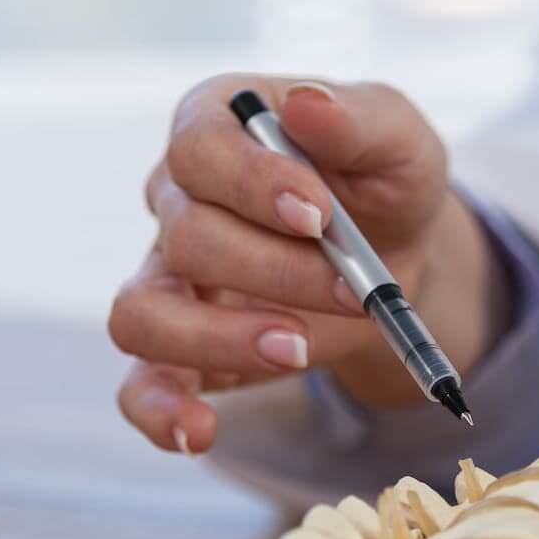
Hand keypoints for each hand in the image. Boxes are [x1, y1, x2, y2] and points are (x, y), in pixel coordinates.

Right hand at [112, 77, 503, 452]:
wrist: (397, 256)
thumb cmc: (384, 180)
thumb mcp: (398, 137)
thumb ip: (359, 119)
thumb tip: (310, 106)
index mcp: (217, 124)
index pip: (199, 144)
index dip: (253, 182)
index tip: (318, 214)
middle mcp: (176, 197)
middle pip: (188, 236)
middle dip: (278, 270)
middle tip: (356, 289)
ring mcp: (167, 276)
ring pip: (143, 313)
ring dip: (219, 337)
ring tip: (297, 347)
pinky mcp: (180, 348)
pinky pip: (140, 387)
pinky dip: (161, 412)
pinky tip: (201, 432)